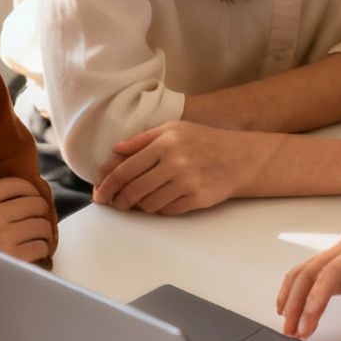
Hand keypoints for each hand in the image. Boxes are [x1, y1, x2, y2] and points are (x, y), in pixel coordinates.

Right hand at [0, 177, 54, 261]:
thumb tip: (8, 198)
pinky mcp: (10, 257)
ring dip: (44, 231)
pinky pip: (39, 247)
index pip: (17, 184)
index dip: (32, 191)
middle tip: (40, 218)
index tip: (34, 198)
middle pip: (35, 203)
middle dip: (41, 211)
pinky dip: (42, 249)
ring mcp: (2, 235)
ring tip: (41, 236)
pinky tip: (37, 251)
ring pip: (41, 225)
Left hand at [95, 121, 271, 214]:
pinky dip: (159, 209)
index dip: (108, 184)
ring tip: (139, 201)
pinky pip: (167, 211)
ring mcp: (188, 182)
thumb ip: (143, 139)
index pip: (126, 169)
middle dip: (119, 200)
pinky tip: (161, 201)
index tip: (101, 193)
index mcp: (165, 142)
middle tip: (116, 203)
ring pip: (149, 204)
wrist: (240, 158)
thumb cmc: (204, 141)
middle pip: (134, 190)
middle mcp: (176, 162)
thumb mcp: (174, 129)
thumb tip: (115, 151)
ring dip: (139, 206)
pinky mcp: (197, 198)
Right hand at [276, 212, 340, 337]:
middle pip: (311, 272)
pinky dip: (302, 291)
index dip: (316, 298)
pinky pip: (316, 275)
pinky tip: (295, 307)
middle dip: (296, 302)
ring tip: (289, 325)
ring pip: (307, 272)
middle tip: (292, 331)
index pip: (332, 272)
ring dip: (293, 298)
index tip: (307, 322)